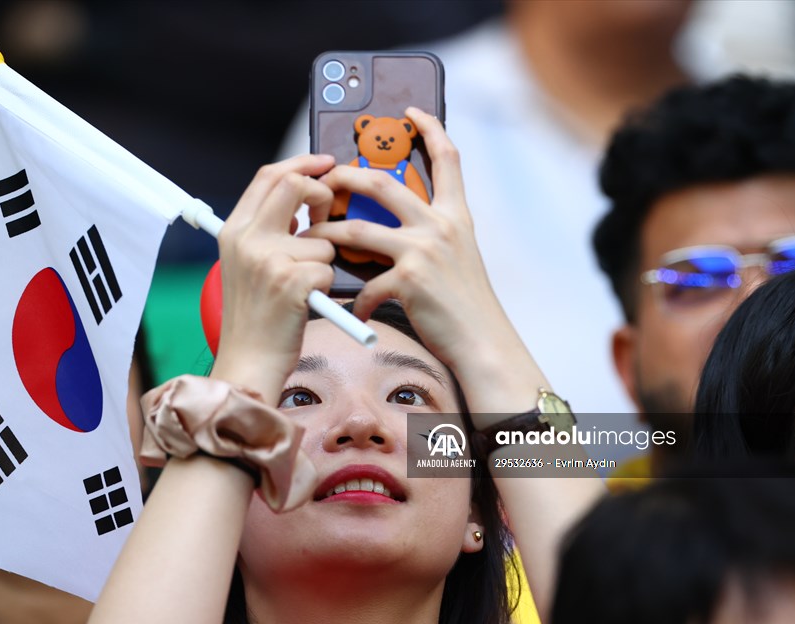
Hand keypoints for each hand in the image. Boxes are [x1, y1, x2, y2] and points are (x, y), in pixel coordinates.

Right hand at [210, 155, 337, 403]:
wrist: (248, 361)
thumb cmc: (255, 318)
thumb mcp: (247, 264)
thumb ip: (268, 229)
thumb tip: (305, 200)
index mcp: (234, 230)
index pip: (269, 175)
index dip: (302, 163)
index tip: (325, 163)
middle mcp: (247, 239)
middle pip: (295, 185)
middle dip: (323, 195)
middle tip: (329, 214)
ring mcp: (267, 259)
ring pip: (321, 238)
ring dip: (324, 262)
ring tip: (302, 288)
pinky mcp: (290, 281)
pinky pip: (328, 268)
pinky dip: (325, 287)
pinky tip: (305, 303)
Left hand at [305, 108, 523, 385]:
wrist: (483, 341)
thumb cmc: (465, 304)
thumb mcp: (457, 256)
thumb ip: (430, 234)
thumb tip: (387, 225)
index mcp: (456, 215)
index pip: (447, 158)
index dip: (430, 128)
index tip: (411, 111)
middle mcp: (441, 225)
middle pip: (382, 184)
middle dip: (344, 178)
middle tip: (323, 182)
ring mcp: (424, 250)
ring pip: (358, 230)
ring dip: (328, 237)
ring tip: (311, 241)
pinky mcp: (409, 280)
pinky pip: (366, 284)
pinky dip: (356, 298)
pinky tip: (356, 309)